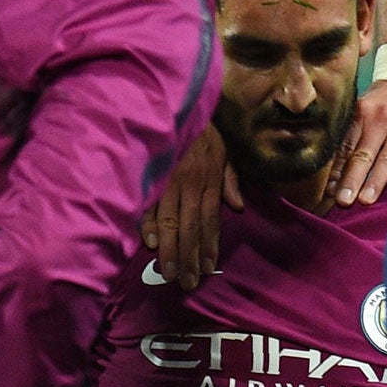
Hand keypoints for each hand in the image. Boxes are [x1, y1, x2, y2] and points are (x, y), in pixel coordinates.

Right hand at [141, 126, 240, 290]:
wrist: (178, 104)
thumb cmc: (201, 130)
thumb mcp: (224, 150)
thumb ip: (230, 178)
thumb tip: (237, 206)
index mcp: (208, 179)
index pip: (210, 220)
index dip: (209, 246)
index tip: (207, 269)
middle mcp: (190, 184)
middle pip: (190, 227)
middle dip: (189, 257)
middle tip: (187, 282)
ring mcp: (169, 180)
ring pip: (170, 220)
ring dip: (170, 249)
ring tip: (169, 273)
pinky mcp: (151, 175)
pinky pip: (149, 203)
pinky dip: (149, 223)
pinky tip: (150, 243)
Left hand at [334, 78, 386, 206]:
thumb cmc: (383, 103)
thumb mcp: (363, 112)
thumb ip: (351, 139)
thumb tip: (334, 177)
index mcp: (362, 114)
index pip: (347, 147)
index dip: (338, 171)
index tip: (331, 192)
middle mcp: (381, 118)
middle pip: (364, 154)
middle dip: (353, 180)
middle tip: (344, 201)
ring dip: (376, 180)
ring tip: (366, 199)